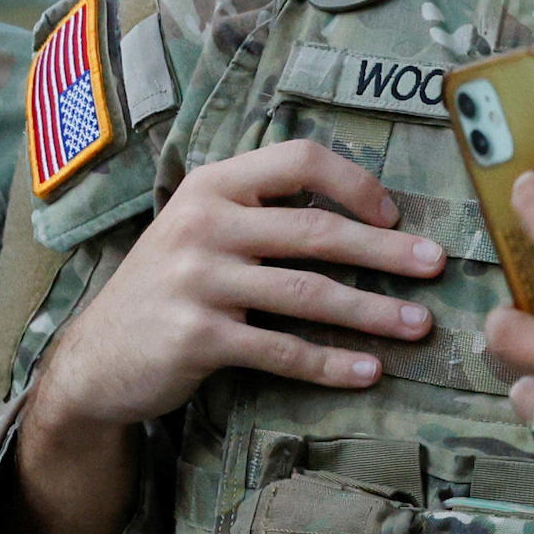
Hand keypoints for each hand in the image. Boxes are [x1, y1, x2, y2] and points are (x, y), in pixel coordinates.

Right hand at [26, 140, 441, 443]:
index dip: (354, 183)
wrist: (96, 356)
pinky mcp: (198, 336)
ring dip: (372, 312)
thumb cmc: (167, 288)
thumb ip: (259, 212)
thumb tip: (359, 215)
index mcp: (211, 186)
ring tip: (418, 326)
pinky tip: (367, 371)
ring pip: (307, 293)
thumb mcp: (200, 229)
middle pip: (316, 230)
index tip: (393, 215)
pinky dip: (330, 363)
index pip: (298, 161)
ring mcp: (198, 280)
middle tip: (436, 264)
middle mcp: (204, 224)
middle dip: (385, 252)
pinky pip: (280, 349)